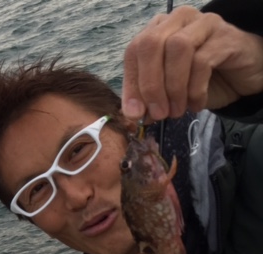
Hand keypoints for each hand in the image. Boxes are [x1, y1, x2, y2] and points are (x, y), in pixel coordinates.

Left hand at [122, 5, 262, 120]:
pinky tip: (196, 105)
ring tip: (176, 111)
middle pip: (151, 45)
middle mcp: (178, 20)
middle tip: (158, 113)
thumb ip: (148, 99)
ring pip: (177, 49)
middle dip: (150, 84)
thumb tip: (132, 114)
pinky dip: (195, 89)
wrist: (241, 78)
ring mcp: (202, 24)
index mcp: (157, 30)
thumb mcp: (167, 92)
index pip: (134, 51)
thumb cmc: (200, 81)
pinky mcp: (224, 36)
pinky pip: (202, 61)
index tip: (135, 113)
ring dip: (174, 87)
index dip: (131, 83)